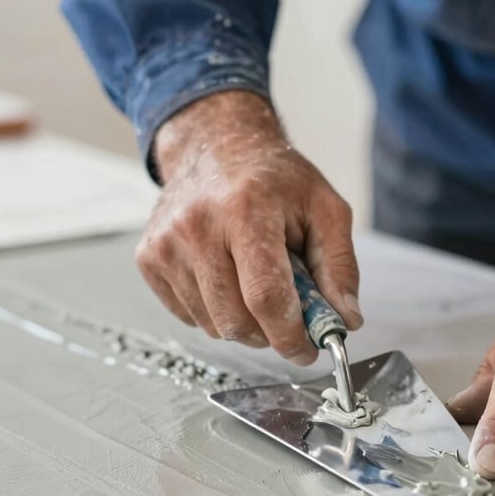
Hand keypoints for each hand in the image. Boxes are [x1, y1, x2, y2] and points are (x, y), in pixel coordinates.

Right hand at [135, 91, 361, 364]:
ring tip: (258, 286)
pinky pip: (187, 315)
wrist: (215, 145)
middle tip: (289, 320)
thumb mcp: (325, 209)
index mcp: (247, 210)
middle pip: (235, 319)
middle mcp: (198, 226)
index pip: (266, 295)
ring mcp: (167, 243)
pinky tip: (229, 279)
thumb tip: (345, 320)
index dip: (290, 335)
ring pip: (211, 324)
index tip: (308, 349)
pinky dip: (215, 313)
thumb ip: (340, 266)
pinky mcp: (149, 257)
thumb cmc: (276, 179)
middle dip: (270, 335)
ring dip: (243, 324)